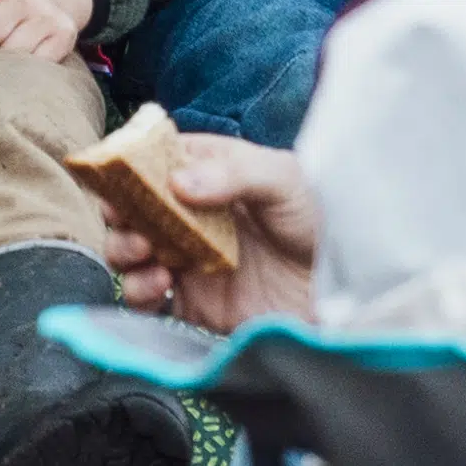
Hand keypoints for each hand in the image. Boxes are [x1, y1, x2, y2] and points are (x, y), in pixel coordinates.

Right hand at [89, 134, 321, 336]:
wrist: (347, 289)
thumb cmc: (322, 221)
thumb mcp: (284, 180)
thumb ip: (234, 174)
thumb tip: (178, 182)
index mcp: (210, 174)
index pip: (155, 161)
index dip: (129, 167)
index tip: (118, 177)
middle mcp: (193, 216)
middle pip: (132, 208)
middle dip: (120, 213)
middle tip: (129, 220)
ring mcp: (189, 260)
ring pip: (130, 252)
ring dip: (123, 250)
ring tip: (144, 251)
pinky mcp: (192, 304)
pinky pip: (146, 300)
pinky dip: (138, 292)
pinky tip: (159, 284)